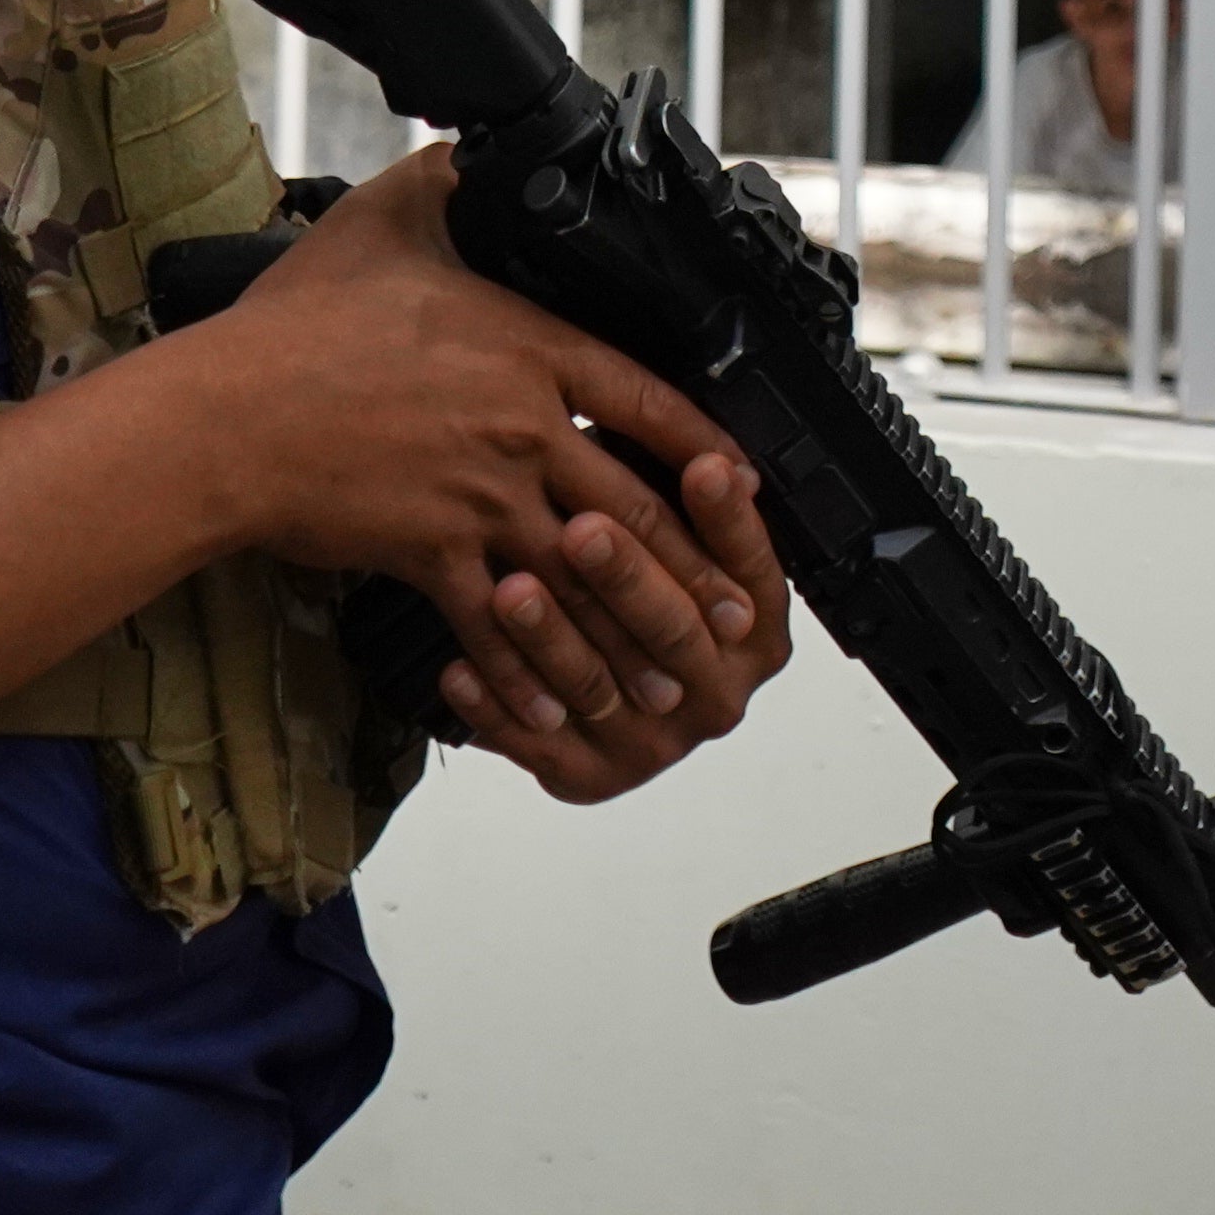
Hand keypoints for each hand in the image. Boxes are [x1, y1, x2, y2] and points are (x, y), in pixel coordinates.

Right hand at [189, 153, 786, 778]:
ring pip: (583, 580)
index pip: (651, 399)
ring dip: (632, 638)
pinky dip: (534, 674)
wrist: (223, 415)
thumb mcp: (386, 219)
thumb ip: (446, 180)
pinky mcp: (432, 554)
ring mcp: (480, 495)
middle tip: (734, 617)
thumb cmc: (295, 326)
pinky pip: (501, 627)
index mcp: (530, 348)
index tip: (743, 486)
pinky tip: (561, 712)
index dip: (708, 448)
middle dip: (693, 572)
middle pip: (637, 508)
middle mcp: (522, 426)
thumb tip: (474, 144)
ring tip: (671, 685)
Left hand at [452, 441, 796, 806]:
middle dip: (629, 575)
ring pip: (601, 685)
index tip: (701, 467)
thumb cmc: (629, 579)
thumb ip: (676, 496)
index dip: (726, 518)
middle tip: (584, 528)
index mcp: (756, 628)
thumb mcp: (665, 533)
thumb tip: (700, 438)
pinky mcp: (593, 776)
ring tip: (511, 590)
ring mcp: (658, 741)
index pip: (750, 568)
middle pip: (676, 631)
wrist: (597, 694)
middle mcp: (718, 691)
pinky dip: (497, 703)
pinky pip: (538, 743)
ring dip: (552, 638)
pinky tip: (458, 666)